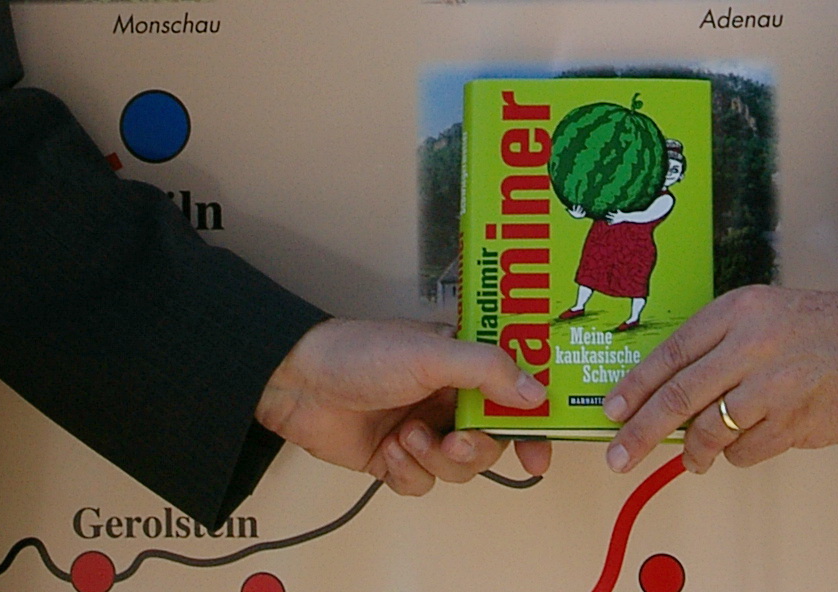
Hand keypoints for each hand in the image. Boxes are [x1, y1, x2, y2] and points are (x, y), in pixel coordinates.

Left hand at [255, 318, 556, 493]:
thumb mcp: (430, 354)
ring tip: (409, 437)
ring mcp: (423, 428)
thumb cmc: (359, 353)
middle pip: (491, 439)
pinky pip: (423, 483)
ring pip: (459, 467)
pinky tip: (391, 451)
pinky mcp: (396, 458)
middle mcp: (448, 396)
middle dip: (477, 447)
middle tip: (458, 441)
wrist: (298, 383)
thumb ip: (487, 369)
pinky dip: (410, 472)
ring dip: (437, 459)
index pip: (515, 392)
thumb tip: (534, 392)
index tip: (539, 451)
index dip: (533, 422)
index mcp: (463, 362)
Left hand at [600, 285, 837, 475]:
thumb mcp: (768, 313)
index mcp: (739, 312)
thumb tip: (678, 391)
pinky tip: (742, 448)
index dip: (636, 384)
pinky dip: (736, 456)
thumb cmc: (831, 326)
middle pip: (680, 395)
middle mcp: (751, 346)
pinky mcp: (795, 422)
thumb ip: (724, 345)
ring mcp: (773, 387)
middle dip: (642, 430)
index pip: (673, 351)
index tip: (612, 408)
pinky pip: (746, 451)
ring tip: (693, 460)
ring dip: (694, 453)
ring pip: (710, 431)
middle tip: (619, 454)